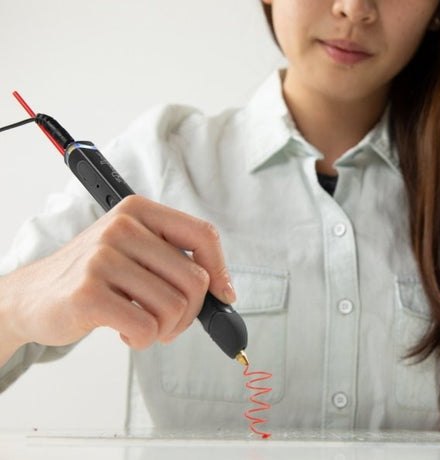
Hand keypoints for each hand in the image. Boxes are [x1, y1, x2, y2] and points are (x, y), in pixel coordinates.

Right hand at [0, 195, 234, 358]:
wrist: (32, 295)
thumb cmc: (95, 277)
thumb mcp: (135, 253)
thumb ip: (175, 263)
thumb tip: (223, 292)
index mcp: (139, 211)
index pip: (203, 234)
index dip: (220, 269)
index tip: (223, 295)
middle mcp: (122, 226)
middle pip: (195, 279)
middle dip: (191, 313)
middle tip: (170, 322)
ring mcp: (103, 257)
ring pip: (174, 307)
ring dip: (165, 328)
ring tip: (142, 324)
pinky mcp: (89, 292)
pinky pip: (146, 327)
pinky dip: (143, 339)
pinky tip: (124, 331)